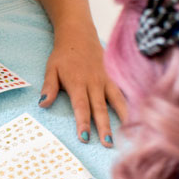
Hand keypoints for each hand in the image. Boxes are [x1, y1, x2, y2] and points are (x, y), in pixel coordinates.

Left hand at [38, 28, 126, 147]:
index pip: (81, 107)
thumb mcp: (51, 69)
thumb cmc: (63, 55)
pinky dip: (129, 105)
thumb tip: (43, 104)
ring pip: (116, 102)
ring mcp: (106, 80)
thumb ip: (49, 87)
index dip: (83, 123)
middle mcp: (94, 83)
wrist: (79, 34)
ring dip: (121, 118)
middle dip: (104, 127)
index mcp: (77, 83)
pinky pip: (122, 93)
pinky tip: (135, 117)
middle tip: (107, 144)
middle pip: (100, 108)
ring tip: (126, 134)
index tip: (85, 138)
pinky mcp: (113, 77)